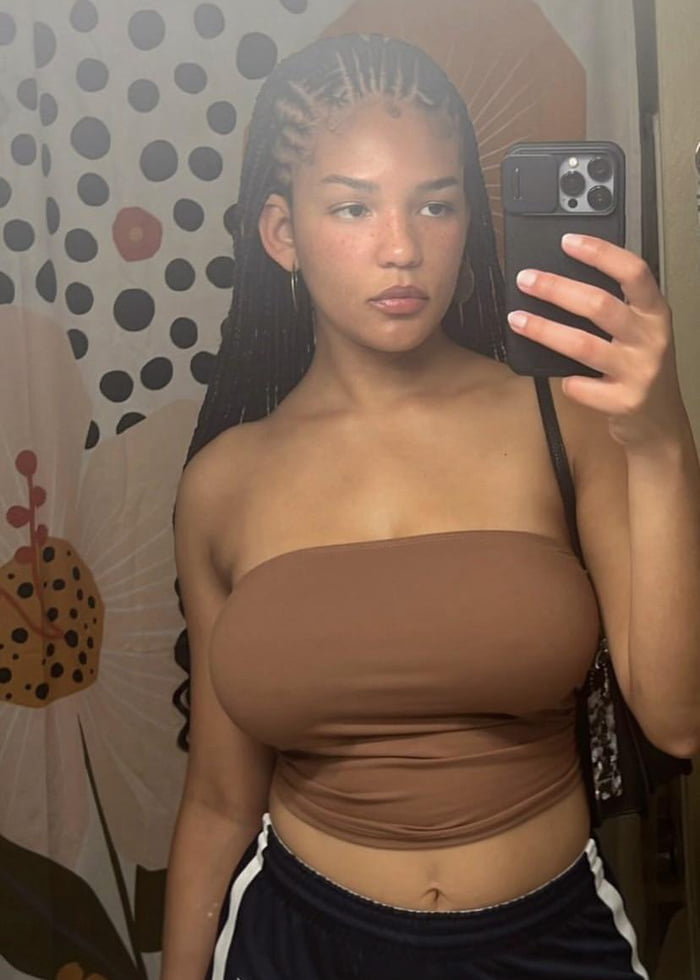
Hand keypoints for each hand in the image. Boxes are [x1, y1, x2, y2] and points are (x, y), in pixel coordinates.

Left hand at [507, 233, 686, 450]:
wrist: (659, 422)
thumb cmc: (640, 370)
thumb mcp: (638, 332)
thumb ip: (614, 309)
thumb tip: (560, 283)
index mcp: (655, 313)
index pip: (633, 271)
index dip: (600, 253)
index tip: (568, 241)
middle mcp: (651, 338)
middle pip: (600, 305)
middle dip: (556, 289)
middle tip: (526, 280)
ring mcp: (640, 371)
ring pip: (584, 345)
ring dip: (544, 330)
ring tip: (517, 319)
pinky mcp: (625, 401)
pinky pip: (583, 387)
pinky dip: (566, 382)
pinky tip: (557, 377)